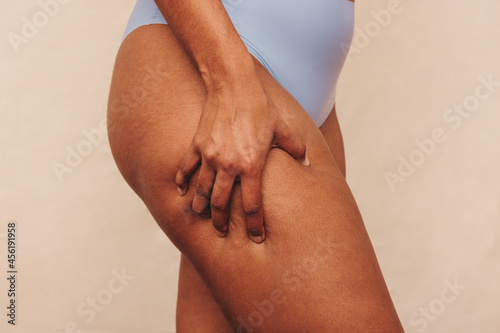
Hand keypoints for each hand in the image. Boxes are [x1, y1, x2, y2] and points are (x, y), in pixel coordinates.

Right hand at [175, 74, 307, 242]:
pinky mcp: (197, 145)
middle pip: (221, 205)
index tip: (256, 238)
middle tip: (222, 232)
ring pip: (202, 191)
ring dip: (201, 207)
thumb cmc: (261, 107)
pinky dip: (182, 182)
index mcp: (252, 166)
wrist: (233, 85)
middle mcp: (229, 166)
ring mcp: (210, 156)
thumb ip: (295, 148)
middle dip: (221, 223)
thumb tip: (307, 161)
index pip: (252, 206)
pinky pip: (186, 169)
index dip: (255, 226)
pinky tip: (181, 191)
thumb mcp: (282, 128)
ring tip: (201, 216)